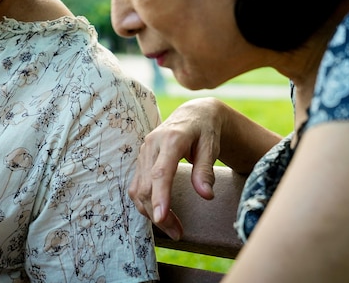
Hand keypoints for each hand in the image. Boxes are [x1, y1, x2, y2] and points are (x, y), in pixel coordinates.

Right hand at [128, 97, 228, 240]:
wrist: (193, 115)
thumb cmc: (205, 130)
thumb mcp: (211, 146)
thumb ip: (205, 170)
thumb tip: (206, 196)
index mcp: (170, 139)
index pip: (161, 172)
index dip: (160, 196)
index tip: (161, 218)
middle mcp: (152, 145)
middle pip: (147, 185)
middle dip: (158, 214)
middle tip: (178, 233)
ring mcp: (143, 152)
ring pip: (138, 189)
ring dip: (151, 212)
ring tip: (173, 228)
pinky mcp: (141, 160)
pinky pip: (137, 186)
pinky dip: (145, 203)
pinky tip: (160, 214)